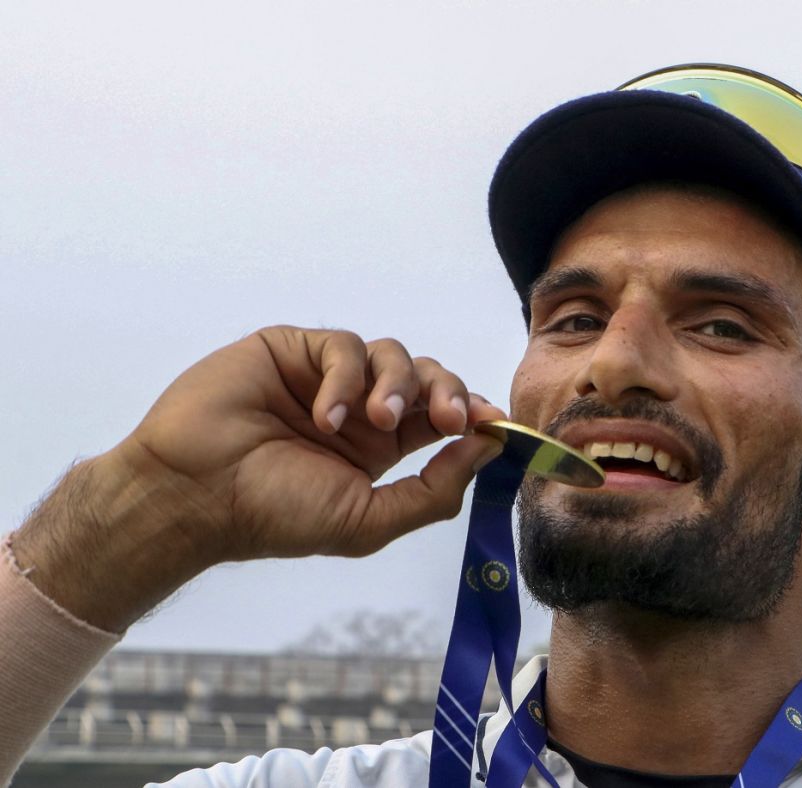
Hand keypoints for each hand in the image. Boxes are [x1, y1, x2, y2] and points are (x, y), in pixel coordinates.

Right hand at [121, 325, 506, 560]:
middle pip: (428, 379)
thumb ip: (434, 489)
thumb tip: (489, 447)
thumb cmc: (274, 514)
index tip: (494, 423)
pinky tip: (324, 416)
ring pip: (394, 355)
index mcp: (381, 449)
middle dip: (449, 393)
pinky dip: (345, 379)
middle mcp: (359, 409)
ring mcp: (327, 377)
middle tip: (449, 419)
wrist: (195, 495)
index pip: (442, 418)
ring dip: (397, 386)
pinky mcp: (293, 349)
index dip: (473, 414)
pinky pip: (343, 348)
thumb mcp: (369, 520)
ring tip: (375, 423)